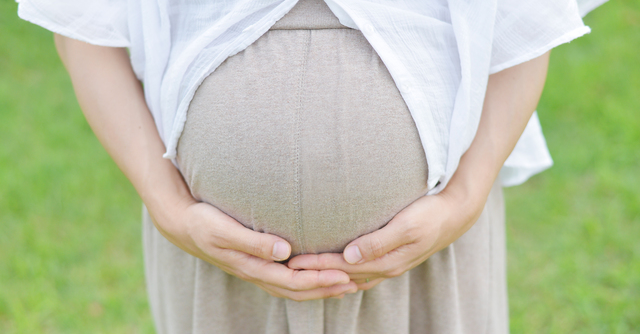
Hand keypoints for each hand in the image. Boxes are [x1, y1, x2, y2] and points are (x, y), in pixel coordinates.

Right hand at [149, 196, 357, 300]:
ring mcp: (256, 271)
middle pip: (296, 290)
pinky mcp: (255, 264)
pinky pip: (285, 279)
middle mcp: (256, 274)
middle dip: (326, 289)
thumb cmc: (203, 223)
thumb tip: (284, 251)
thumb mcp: (225, 230)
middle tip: (355, 284)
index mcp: (251, 267)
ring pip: (292, 288)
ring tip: (344, 284)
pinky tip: (317, 274)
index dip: (319, 281)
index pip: (292, 281)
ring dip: (318, 288)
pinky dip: (305, 281)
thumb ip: (254, 241)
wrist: (182, 225)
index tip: (344, 276)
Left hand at [287, 188, 485, 290]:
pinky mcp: (390, 258)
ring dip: (327, 275)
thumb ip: (378, 242)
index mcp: (386, 262)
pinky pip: (361, 272)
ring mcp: (388, 265)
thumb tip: (350, 256)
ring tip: (304, 273)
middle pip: (342, 275)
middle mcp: (384, 268)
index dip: (316, 265)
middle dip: (315, 272)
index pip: (342, 267)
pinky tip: (334, 269)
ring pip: (350, 277)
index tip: (292, 263)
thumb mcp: (407, 226)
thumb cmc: (430, 214)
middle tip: (287, 268)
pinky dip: (343, 273)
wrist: (455, 215)